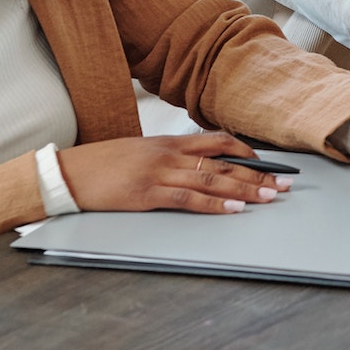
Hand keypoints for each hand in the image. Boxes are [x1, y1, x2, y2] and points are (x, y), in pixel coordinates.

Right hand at [57, 132, 292, 214]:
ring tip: (270, 196)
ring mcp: (158, 173)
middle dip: (257, 173)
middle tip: (284, 183)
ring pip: (212, 179)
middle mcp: (169, 154)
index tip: (268, 162)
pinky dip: (213, 204)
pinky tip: (233, 209)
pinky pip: (187, 199)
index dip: (246, 151)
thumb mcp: (139, 154)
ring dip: (244, 189)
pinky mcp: (146, 194)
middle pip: (223, 161)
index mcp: (168, 143)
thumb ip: (167, 158)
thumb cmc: (100, 166)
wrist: (65, 173)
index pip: (218, 141)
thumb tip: (194, 168)